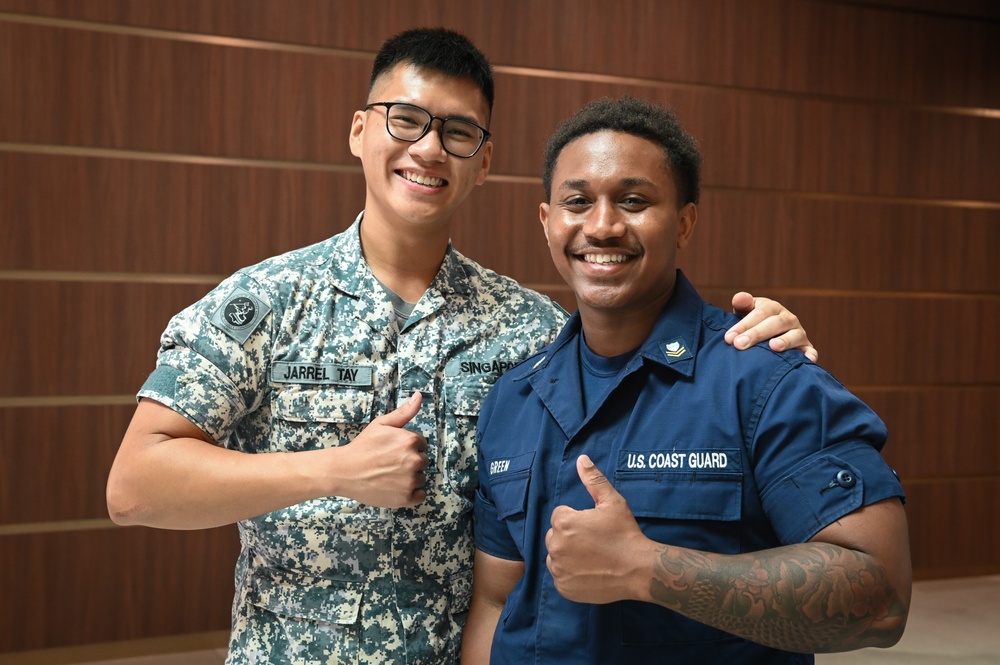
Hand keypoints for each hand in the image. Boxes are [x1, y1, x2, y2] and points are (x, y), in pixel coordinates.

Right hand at [334, 391, 429, 506]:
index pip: (421, 444)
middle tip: (390, 464)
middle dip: (410, 462)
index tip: (392, 451)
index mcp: (410, 441)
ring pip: (421, 478)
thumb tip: (419, 395)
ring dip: (410, 478)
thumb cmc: (363, 447)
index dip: (407, 447)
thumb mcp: (381, 424)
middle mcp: (414, 460)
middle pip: (423, 461)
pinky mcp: (406, 498)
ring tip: (390, 476)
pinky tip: (396, 488)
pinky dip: (412, 494)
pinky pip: (420, 495)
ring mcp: (411, 481)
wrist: (344, 471)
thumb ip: (404, 412)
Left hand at [545, 455, 653, 604]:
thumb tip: (582, 459)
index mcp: (564, 522)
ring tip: (593, 557)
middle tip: (595, 543)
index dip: (578, 519)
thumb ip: (593, 480)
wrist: (639, 570)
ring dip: (568, 555)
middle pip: (555, 535)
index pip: (560, 516)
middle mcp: (556, 545)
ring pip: (556, 556)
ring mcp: (559, 569)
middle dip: (570, 536)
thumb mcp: (612, 502)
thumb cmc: (625, 534)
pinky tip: (589, 572)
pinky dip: (571, 575)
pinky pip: (560, 576)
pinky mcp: (563, 587)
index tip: (594, 527)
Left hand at [726, 292, 818, 361]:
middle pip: (775, 323)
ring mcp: (798, 333)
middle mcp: (788, 318)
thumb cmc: (752, 324)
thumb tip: (740, 298)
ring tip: (773, 347)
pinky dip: (810, 354)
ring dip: (785, 341)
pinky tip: (807, 359)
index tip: (729, 338)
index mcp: (772, 308)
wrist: (768, 336)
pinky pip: (810, 350)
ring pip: (795, 335)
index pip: (759, 313)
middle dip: (757, 334)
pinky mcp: (806, 347)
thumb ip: (742, 304)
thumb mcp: (745, 312)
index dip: (744, 325)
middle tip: (740, 344)